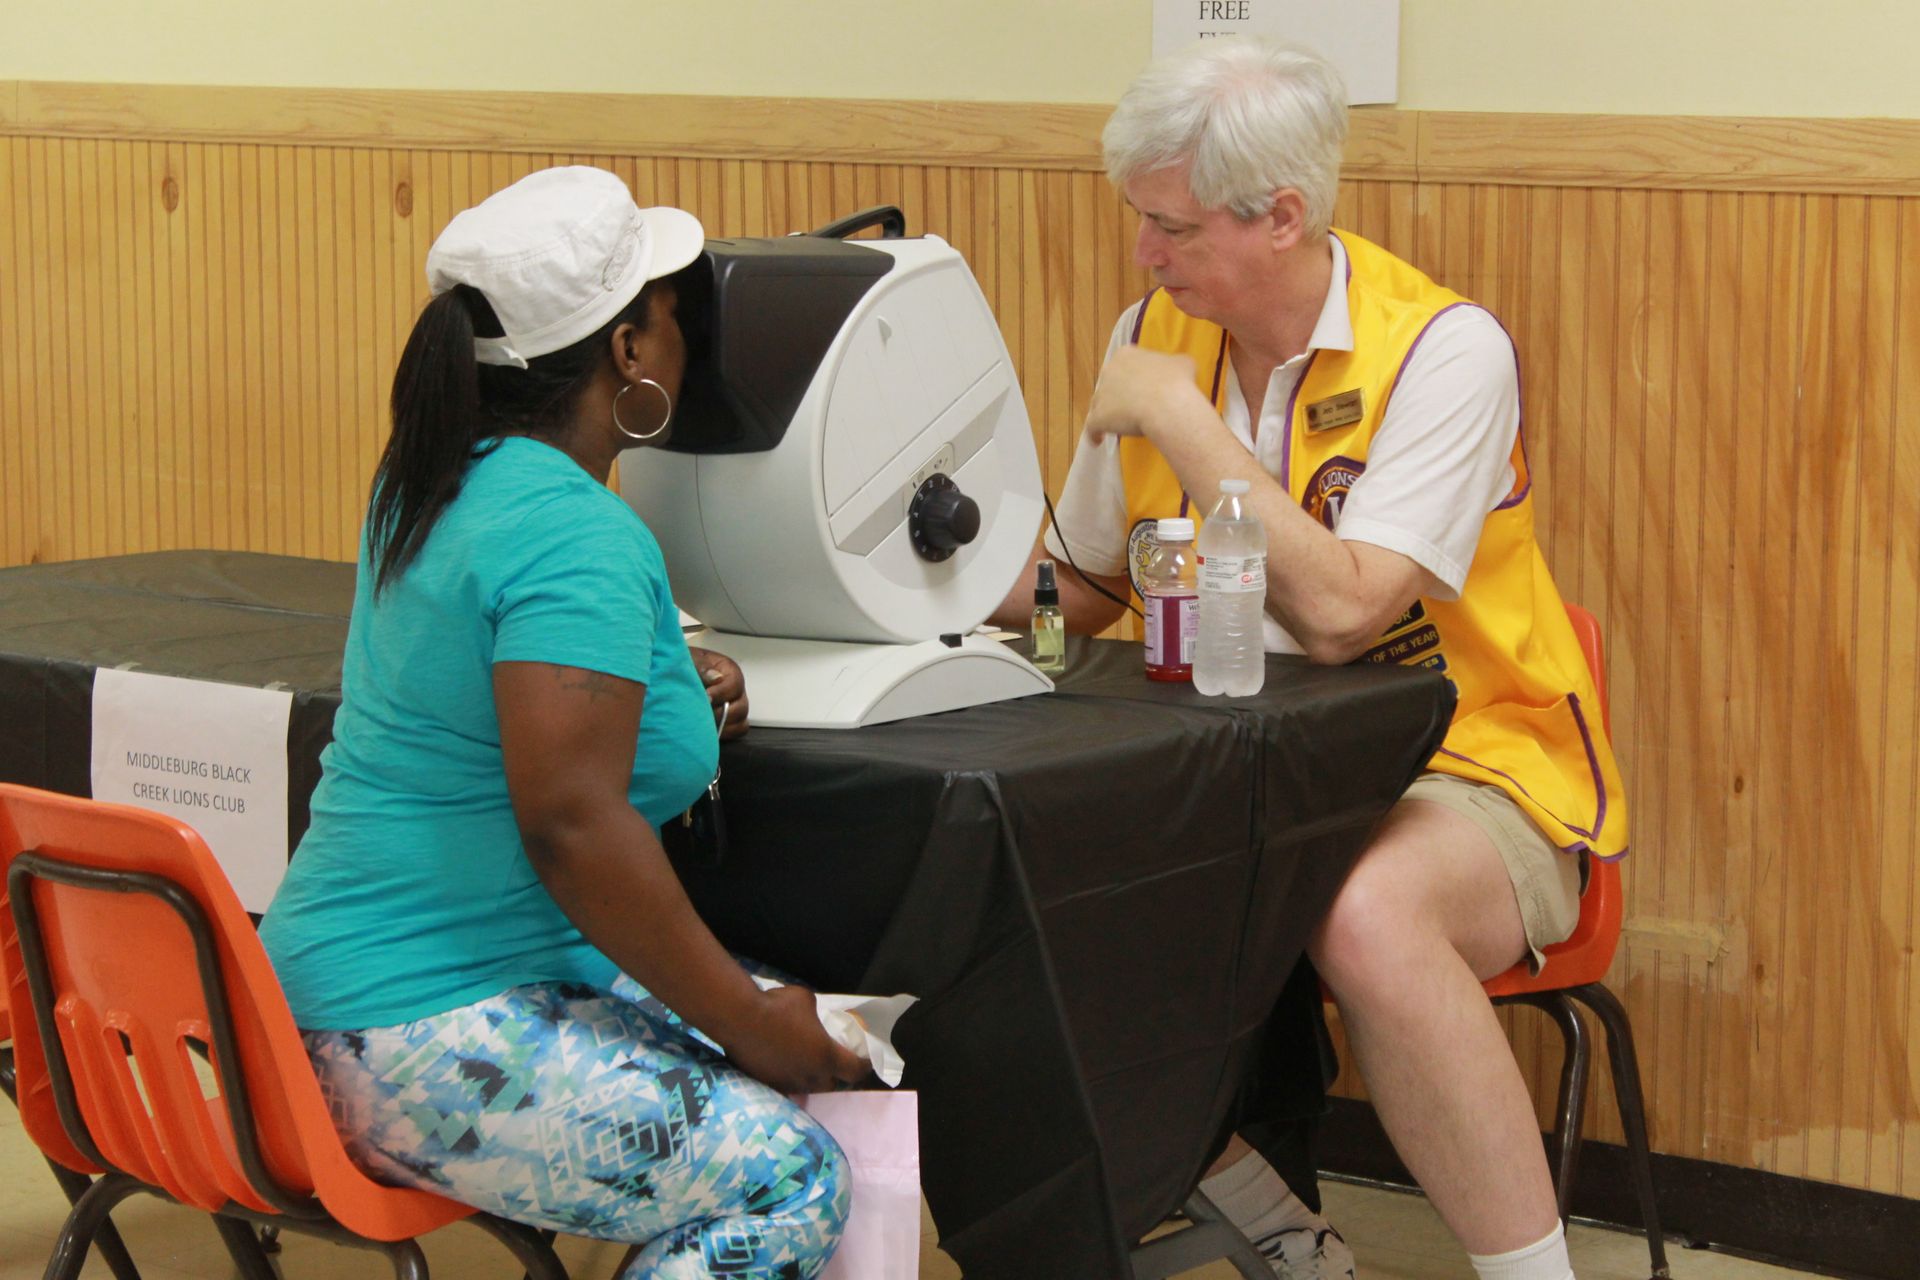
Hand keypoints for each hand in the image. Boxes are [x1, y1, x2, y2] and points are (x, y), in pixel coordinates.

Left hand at [689, 647, 748, 740]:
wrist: (670, 679)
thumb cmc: (681, 667)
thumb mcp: (689, 660)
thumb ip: (702, 667)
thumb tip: (716, 678)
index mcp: (728, 671)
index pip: (735, 684)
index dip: (721, 693)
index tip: (706, 698)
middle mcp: (734, 690)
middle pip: (741, 706)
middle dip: (720, 713)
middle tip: (701, 713)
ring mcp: (732, 708)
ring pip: (740, 722)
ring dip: (722, 725)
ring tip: (702, 723)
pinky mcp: (727, 722)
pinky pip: (734, 732)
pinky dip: (723, 733)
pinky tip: (706, 731)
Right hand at [723, 984, 870, 1094]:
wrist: (739, 1018)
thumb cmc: (777, 1006)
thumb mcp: (807, 1000)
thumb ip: (816, 1012)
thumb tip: (811, 1015)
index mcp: (826, 1056)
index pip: (855, 1071)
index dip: (864, 1066)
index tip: (866, 1060)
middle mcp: (809, 1076)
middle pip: (831, 1085)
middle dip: (835, 1076)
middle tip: (833, 1062)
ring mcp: (787, 1083)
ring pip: (807, 1087)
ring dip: (811, 1078)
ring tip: (806, 1063)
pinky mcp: (767, 1084)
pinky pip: (785, 1085)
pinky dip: (789, 1076)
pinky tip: (783, 1064)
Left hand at [1084, 345, 1204, 444]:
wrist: (1167, 404)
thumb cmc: (1176, 381)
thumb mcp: (1183, 363)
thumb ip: (1175, 364)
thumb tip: (1177, 370)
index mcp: (1126, 355)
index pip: (1125, 363)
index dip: (1133, 375)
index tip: (1144, 385)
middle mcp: (1108, 372)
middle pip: (1110, 383)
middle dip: (1118, 393)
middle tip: (1133, 406)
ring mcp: (1100, 395)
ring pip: (1099, 404)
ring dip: (1106, 413)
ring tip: (1116, 424)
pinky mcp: (1097, 418)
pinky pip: (1092, 428)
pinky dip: (1094, 434)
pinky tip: (1098, 441)